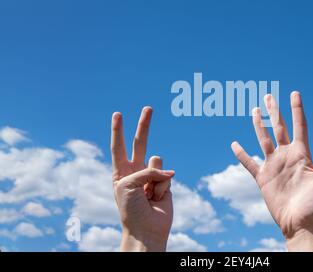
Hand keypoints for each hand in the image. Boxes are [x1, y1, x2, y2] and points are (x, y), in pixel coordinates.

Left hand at [111, 107, 174, 251]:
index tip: (118, 114)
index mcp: (121, 171)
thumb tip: (169, 173)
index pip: (119, 146)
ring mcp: (152, 176)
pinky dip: (162, 187)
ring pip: (156, 161)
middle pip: (140, 142)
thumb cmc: (130, 209)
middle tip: (148, 108)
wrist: (145, 230)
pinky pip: (167, 175)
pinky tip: (157, 199)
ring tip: (148, 194)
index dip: (118, 130)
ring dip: (153, 178)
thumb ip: (147, 170)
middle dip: (144, 125)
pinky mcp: (165, 183)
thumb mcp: (128, 184)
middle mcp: (136, 171)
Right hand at [231, 92, 312, 251]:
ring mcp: (274, 165)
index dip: (297, 109)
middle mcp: (286, 156)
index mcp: (302, 154)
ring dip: (258, 125)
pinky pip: (248, 163)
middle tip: (268, 95)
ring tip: (254, 110)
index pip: (299, 126)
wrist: (301, 223)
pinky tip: (234, 144)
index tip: (295, 93)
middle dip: (273, 111)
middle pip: (278, 128)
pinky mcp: (262, 177)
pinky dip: (241, 154)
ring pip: (263, 139)